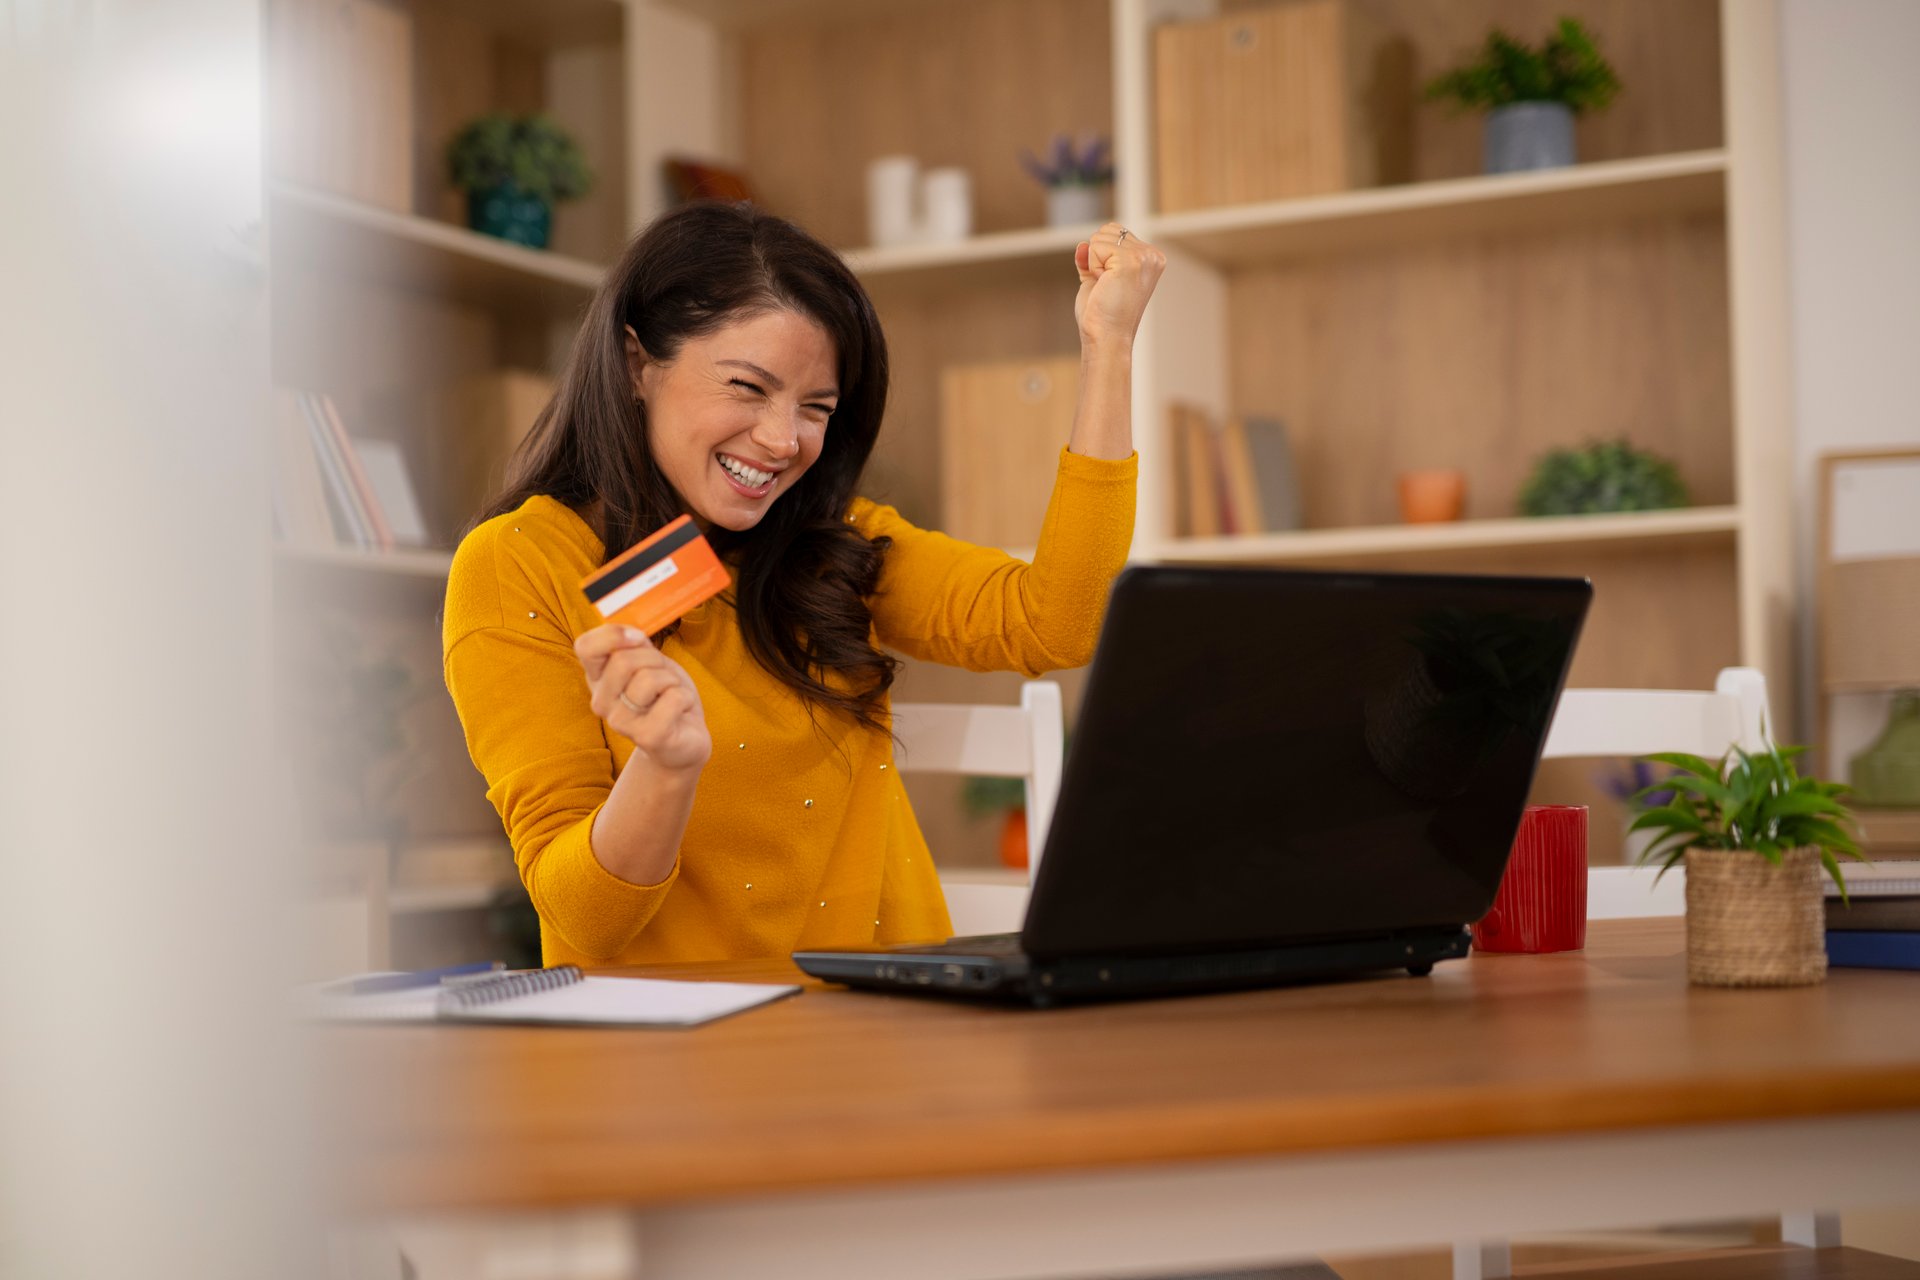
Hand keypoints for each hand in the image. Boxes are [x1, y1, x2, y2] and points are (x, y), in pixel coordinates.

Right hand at [574, 624, 711, 772]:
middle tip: (663, 678)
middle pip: (624, 660)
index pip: (585, 647)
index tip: (638, 638)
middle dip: (655, 660)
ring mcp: (621, 723)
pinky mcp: (648, 737)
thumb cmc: (664, 696)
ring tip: (670, 696)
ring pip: (650, 679)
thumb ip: (634, 644)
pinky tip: (680, 711)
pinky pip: (674, 698)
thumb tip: (631, 634)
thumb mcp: (648, 662)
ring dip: (672, 681)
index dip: (613, 634)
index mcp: (597, 679)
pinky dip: (686, 698)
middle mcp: (601, 702)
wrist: (683, 740)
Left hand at [1073, 222, 1166, 352]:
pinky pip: (1096, 246)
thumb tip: (1082, 244)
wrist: (1106, 337)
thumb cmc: (1103, 315)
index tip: (1111, 283)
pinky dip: (1092, 266)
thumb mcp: (1097, 280)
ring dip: (1094, 261)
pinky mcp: (1130, 261)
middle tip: (1107, 285)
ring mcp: (1144, 257)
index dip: (1102, 256)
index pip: (1116, 232)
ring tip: (1106, 285)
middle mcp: (1152, 256)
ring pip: (1101, 236)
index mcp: (1151, 258)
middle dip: (1097, 256)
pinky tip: (1104, 284)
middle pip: (1109, 229)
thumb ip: (1091, 259)